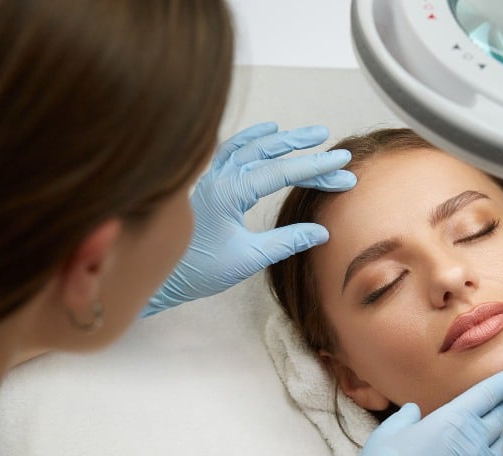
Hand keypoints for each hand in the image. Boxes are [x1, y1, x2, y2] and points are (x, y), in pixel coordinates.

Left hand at [142, 122, 354, 315]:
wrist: (161, 275)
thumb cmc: (199, 270)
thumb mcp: (249, 258)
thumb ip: (286, 242)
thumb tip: (320, 232)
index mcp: (229, 192)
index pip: (281, 172)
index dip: (315, 167)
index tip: (341, 165)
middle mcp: (218, 177)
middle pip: (267, 151)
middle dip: (302, 146)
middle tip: (331, 142)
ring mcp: (209, 177)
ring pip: (249, 146)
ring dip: (278, 139)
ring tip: (305, 135)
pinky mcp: (206, 183)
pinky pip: (230, 150)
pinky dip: (250, 139)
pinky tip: (264, 133)